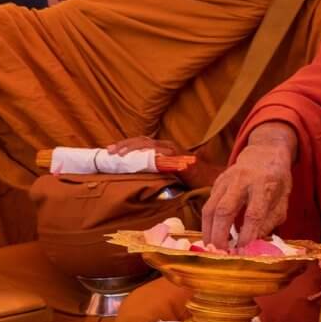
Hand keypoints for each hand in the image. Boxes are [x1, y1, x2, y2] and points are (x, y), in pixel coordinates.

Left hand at [107, 136, 222, 187]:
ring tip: (118, 155)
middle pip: (141, 141)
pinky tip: (137, 156)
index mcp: (163, 149)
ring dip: (131, 148)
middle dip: (123, 145)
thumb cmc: (192, 180)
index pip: (141, 143)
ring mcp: (172, 150)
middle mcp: (167, 146)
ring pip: (148, 143)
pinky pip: (160, 152)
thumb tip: (138, 177)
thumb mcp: (168, 174)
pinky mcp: (178, 156)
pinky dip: (147, 152)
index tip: (110, 152)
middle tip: (108, 152)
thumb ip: (156, 172)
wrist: (211, 181)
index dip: (125, 146)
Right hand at [201, 122, 297, 248]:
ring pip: (210, 207)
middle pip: (224, 210)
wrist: (264, 152)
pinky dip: (207, 223)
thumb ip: (270, 221)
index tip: (243, 251)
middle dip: (220, 235)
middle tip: (220, 254)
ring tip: (211, 248)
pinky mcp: (217, 182)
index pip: (253, 213)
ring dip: (208, 231)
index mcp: (264, 184)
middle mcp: (242, 180)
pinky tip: (211, 236)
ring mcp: (226, 180)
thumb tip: (255, 244)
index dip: (247, 234)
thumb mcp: (283, 199)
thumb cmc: (276, 180)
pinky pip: (208, 204)